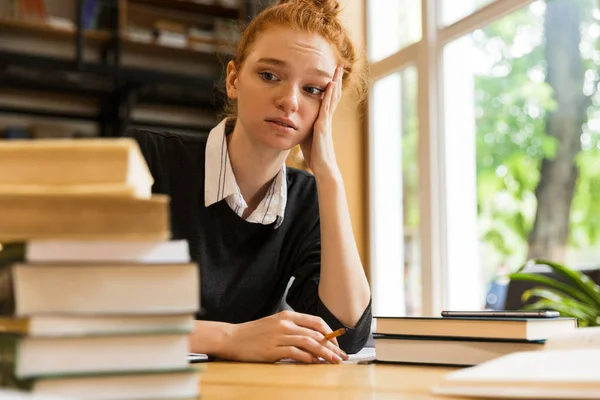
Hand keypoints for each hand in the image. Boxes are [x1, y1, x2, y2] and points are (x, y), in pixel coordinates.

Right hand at [217, 310, 348, 363]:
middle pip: (315, 334)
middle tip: (341, 356)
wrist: (232, 338)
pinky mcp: (272, 349)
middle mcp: (285, 324)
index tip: (337, 344)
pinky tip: (315, 363)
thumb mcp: (275, 324)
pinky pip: (295, 353)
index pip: (316, 321)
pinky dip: (308, 358)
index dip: (330, 333)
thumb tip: (314, 340)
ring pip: (309, 343)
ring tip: (334, 361)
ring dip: (325, 353)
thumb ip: (293, 329)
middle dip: (332, 346)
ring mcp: (278, 336)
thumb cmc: (254, 333)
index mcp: (287, 315)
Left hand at [300, 66, 342, 177]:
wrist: (323, 167)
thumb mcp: (307, 138)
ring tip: (337, 69)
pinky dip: (329, 95)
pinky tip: (330, 84)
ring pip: (332, 97)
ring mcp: (326, 121)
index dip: (331, 88)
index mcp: (323, 121)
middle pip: (334, 95)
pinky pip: (326, 107)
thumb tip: (296, 122)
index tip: (331, 75)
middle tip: (339, 66)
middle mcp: (327, 118)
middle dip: (336, 80)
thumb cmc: (316, 156)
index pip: (328, 100)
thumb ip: (304, 128)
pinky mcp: (323, 125)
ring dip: (335, 82)